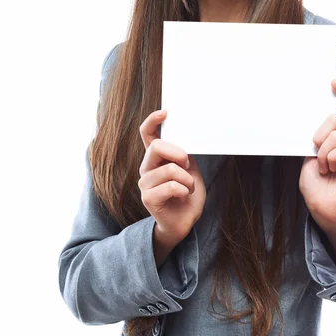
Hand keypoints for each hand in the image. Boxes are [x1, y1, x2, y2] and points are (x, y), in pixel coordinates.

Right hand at [138, 109, 206, 243]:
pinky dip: (184, 190)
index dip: (152, 121)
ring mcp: (145, 183)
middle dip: (179, 154)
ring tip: (189, 187)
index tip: (164, 112)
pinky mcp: (148, 198)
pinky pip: (171, 186)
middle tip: (188, 166)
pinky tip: (184, 196)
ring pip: (169, 169)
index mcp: (156, 158)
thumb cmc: (187, 194)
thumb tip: (184, 142)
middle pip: (157, 147)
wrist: (184, 222)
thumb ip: (183, 156)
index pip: (147, 134)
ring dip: (187, 179)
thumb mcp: (190, 170)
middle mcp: (147, 168)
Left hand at [299, 79, 335, 234]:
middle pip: (334, 119)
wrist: (321, 208)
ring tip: (324, 168)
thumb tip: (314, 118)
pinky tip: (331, 170)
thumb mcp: (310, 154)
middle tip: (318, 158)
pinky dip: (330, 158)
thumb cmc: (316, 185)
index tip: (332, 82)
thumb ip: (317, 137)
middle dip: (318, 136)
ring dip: (322, 153)